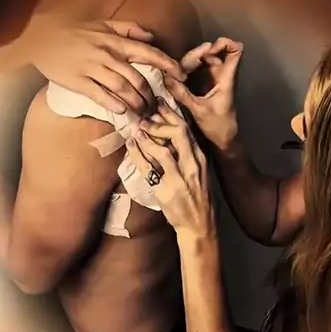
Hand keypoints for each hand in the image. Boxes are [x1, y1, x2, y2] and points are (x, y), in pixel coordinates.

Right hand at [31, 17, 185, 115]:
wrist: (42, 38)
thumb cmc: (75, 32)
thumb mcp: (103, 24)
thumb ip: (129, 29)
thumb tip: (152, 37)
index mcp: (116, 42)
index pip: (149, 53)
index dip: (168, 65)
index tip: (181, 76)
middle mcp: (108, 55)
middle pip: (137, 78)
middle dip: (151, 95)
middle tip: (156, 106)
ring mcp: (92, 69)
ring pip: (122, 89)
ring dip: (136, 103)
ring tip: (142, 112)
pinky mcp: (78, 82)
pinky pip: (100, 95)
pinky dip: (113, 104)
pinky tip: (122, 111)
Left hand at [126, 99, 215, 239]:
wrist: (199, 227)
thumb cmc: (198, 200)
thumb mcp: (198, 174)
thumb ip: (187, 157)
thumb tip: (170, 139)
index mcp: (200, 160)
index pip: (187, 130)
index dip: (172, 115)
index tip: (160, 105)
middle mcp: (192, 166)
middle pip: (178, 134)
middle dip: (160, 121)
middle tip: (146, 114)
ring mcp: (179, 179)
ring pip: (162, 150)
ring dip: (147, 137)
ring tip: (136, 129)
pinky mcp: (166, 191)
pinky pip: (149, 169)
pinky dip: (137, 155)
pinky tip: (131, 146)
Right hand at [165, 37, 243, 152]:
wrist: (224, 140)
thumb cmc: (218, 126)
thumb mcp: (198, 110)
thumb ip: (182, 93)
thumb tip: (166, 77)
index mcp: (227, 78)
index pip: (236, 50)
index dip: (224, 43)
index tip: (208, 51)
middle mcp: (222, 75)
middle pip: (213, 52)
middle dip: (198, 53)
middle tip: (185, 65)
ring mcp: (215, 79)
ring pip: (204, 61)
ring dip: (191, 62)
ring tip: (178, 72)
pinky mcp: (207, 85)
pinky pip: (198, 70)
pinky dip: (188, 69)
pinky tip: (177, 77)